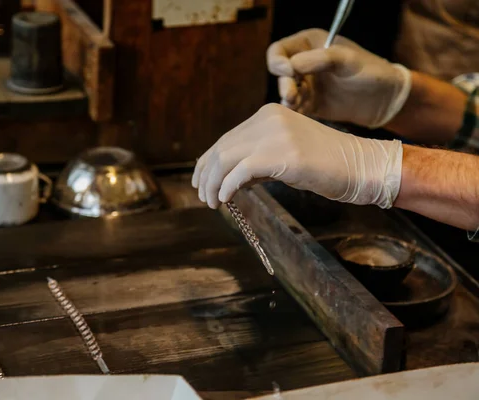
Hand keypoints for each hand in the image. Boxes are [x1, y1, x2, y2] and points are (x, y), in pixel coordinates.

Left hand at [192, 104, 402, 208]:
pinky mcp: (283, 153)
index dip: (207, 161)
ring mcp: (276, 134)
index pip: (227, 138)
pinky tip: (226, 199)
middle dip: (206, 174)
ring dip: (213, 183)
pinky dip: (228, 186)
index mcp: (268, 113)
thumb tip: (224, 178)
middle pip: (222, 147)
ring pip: (226, 158)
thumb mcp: (284, 155)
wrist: (361, 166)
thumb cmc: (325, 165)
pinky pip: (241, 171)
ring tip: (212, 202)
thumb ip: (255, 160)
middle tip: (203, 196)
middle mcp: (268, 118)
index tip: (200, 181)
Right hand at [266, 29, 411, 127]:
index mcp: (309, 45)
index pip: (279, 50)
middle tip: (291, 96)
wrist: (385, 100)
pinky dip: (295, 113)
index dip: (278, 61)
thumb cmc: (371, 72)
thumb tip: (292, 65)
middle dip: (284, 85)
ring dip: (288, 101)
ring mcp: (306, 85)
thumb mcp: (348, 60)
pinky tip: (302, 115)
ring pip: (285, 93)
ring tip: (297, 106)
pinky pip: (294, 109)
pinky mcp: (310, 105)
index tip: (289, 72)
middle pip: (279, 74)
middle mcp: (304, 64)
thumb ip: (321, 59)